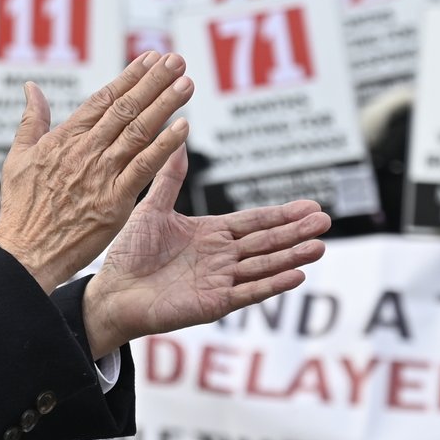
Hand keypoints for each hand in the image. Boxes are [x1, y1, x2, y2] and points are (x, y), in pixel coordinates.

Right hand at [0, 52, 192, 292]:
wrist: (24, 251)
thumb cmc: (20, 208)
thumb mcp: (17, 156)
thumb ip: (31, 119)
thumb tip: (31, 87)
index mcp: (64, 139)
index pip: (103, 99)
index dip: (130, 77)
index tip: (150, 59)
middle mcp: (85, 151)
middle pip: (126, 109)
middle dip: (154, 82)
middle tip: (176, 61)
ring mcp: (101, 175)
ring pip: (138, 132)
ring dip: (165, 106)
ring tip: (186, 83)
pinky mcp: (114, 202)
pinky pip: (144, 168)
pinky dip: (164, 146)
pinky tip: (183, 128)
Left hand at [81, 145, 329, 355]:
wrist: (113, 291)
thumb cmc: (129, 252)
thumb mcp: (152, 208)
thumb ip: (169, 177)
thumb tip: (178, 136)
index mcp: (211, 234)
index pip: (254, 221)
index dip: (282, 214)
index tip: (311, 204)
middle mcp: (221, 257)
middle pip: (266, 241)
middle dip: (296, 232)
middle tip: (326, 221)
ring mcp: (221, 280)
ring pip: (264, 266)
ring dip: (292, 256)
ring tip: (320, 246)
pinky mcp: (214, 303)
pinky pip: (248, 292)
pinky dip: (272, 284)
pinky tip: (296, 275)